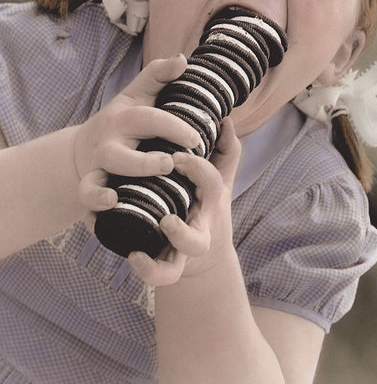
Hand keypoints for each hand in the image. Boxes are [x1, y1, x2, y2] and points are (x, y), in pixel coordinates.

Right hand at [75, 54, 199, 218]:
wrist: (83, 148)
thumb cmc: (122, 121)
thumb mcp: (138, 96)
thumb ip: (158, 76)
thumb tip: (183, 59)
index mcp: (123, 120)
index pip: (148, 120)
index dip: (172, 128)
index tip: (197, 138)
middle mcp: (107, 145)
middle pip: (119, 156)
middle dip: (142, 162)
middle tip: (168, 164)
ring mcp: (95, 171)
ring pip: (96, 184)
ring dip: (107, 194)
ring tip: (125, 195)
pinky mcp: (89, 192)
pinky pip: (87, 206)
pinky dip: (94, 210)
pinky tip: (111, 209)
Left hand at [128, 117, 240, 285]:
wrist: (204, 256)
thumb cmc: (205, 205)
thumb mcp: (218, 177)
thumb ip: (224, 149)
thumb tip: (225, 118)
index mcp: (208, 203)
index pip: (211, 185)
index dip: (197, 170)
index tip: (177, 157)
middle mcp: (197, 229)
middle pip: (196, 240)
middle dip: (180, 232)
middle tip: (165, 219)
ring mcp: (179, 251)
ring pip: (176, 265)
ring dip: (154, 263)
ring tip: (142, 248)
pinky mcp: (165, 263)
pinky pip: (159, 274)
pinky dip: (148, 270)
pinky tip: (133, 255)